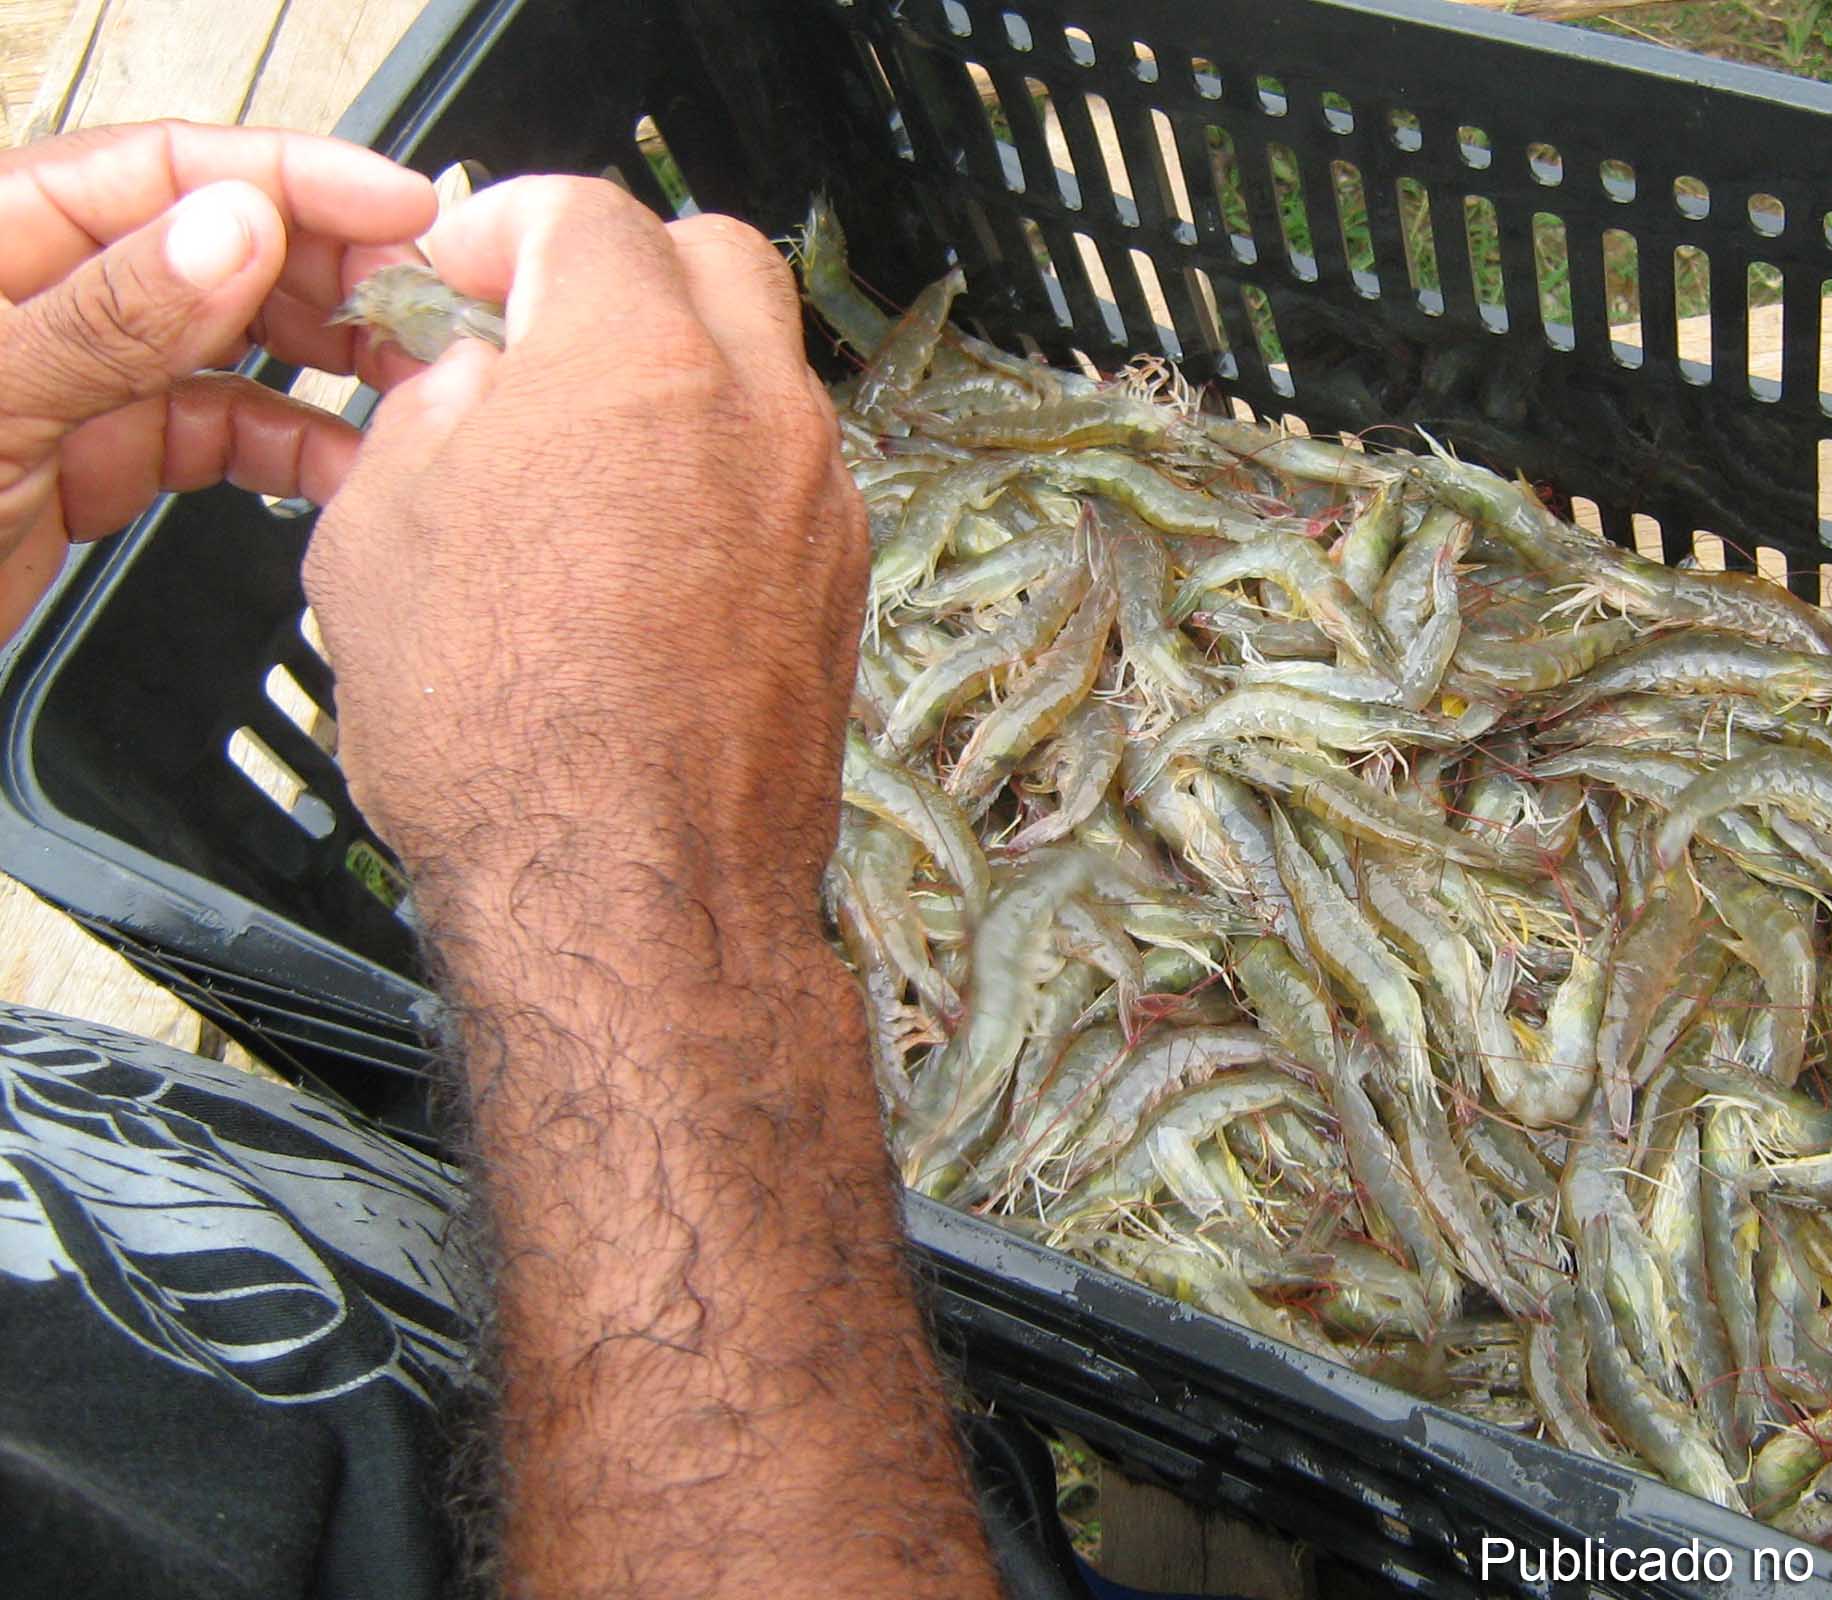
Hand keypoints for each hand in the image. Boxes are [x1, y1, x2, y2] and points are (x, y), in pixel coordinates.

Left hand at [0, 120, 437, 638]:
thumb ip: (105, 315)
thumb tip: (237, 229)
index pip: (169, 170)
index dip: (296, 179)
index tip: (403, 213)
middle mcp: (42, 298)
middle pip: (216, 245)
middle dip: (331, 271)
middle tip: (425, 318)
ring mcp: (69, 380)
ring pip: (226, 340)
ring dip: (323, 360)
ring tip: (408, 391)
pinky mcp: (89, 463)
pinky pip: (212, 434)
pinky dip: (288, 449)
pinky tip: (341, 471)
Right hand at [304, 176, 865, 915]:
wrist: (631, 892)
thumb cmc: (488, 725)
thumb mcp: (377, 539)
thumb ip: (427, 416)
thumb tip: (478, 380)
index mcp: (633, 359)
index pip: (584, 213)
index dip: (504, 228)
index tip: (460, 280)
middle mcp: (756, 407)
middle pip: (713, 259)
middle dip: (624, 271)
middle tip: (541, 340)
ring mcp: (820, 497)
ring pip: (766, 368)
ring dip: (686, 373)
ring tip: (593, 457)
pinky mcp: (846, 583)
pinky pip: (792, 474)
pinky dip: (729, 467)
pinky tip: (655, 546)